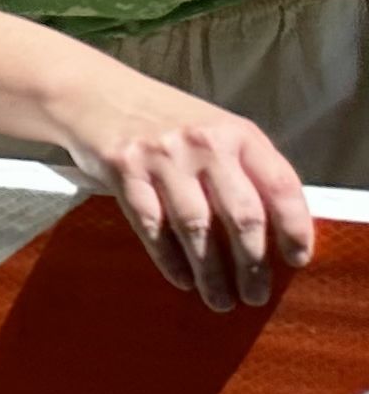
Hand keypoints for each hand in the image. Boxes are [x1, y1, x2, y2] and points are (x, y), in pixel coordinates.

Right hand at [53, 69, 316, 311]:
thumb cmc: (164, 120)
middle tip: (256, 294)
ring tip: (221, 299)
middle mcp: (204, 143)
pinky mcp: (124, 171)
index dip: (294, 228)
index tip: (297, 259)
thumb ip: (243, 169)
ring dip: (211, 272)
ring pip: (196, 228)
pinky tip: (182, 279)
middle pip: (240, 215)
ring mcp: (162, 157)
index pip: (280, 186)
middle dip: (252, 264)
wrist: (96, 94)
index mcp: (237, 133)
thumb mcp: (215, 130)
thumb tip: (275, 228)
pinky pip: (151, 227)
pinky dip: (168, 259)